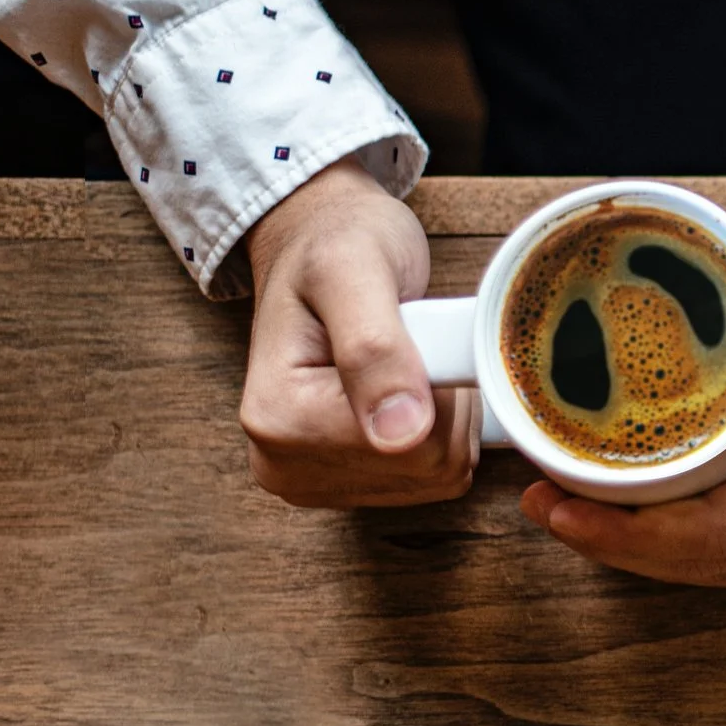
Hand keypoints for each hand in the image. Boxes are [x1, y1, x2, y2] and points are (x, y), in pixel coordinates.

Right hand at [240, 159, 480, 506]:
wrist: (319, 243)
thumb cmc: (334, 244)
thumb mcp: (352, 271)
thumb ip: (375, 348)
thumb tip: (400, 433)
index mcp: (278, 419)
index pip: (414, 444)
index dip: (439, 385)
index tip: (409, 334)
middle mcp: (285, 462)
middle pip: (431, 466)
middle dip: (445, 400)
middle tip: (410, 342)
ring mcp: (315, 479)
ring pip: (441, 475)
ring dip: (447, 414)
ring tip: (404, 358)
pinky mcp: (348, 482)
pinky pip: (437, 478)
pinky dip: (443, 431)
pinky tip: (408, 389)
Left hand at [522, 176, 725, 585]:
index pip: (717, 536)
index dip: (627, 536)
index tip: (558, 504)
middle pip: (713, 560)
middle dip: (621, 546)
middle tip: (546, 506)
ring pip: (724, 562)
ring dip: (645, 550)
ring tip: (573, 511)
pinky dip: (681, 539)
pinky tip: (638, 511)